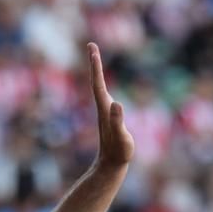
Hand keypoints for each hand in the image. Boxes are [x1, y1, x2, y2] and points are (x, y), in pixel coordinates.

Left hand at [87, 42, 134, 169]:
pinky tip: (102, 82)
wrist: (110, 166)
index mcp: (105, 108)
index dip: (96, 66)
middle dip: (94, 63)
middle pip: (96, 80)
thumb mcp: (121, 137)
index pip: (98, 83)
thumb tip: (117, 104)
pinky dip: (102, 83)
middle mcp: (103, 107)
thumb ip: (118, 121)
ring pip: (99, 86)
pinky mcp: (109, 116)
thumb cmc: (118, 153)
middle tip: (91, 45)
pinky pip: (104, 94)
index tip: (92, 49)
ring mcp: (105, 111)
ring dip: (97, 71)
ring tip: (94, 56)